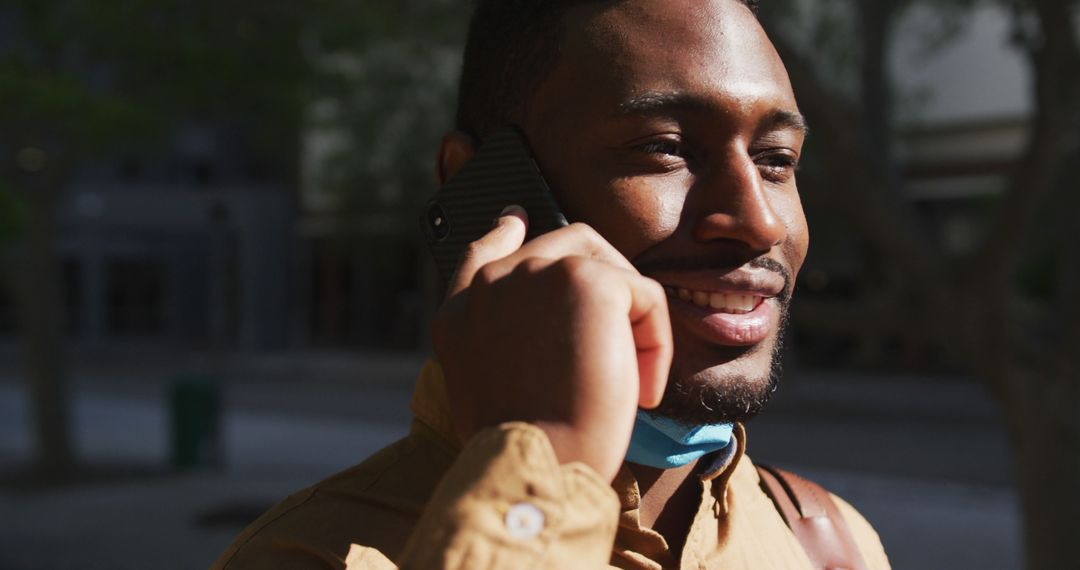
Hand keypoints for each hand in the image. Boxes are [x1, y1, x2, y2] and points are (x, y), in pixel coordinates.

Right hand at [432, 206, 672, 481]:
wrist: (538, 463)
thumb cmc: (525, 448)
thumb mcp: (491, 390)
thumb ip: (505, 343)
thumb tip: (554, 327)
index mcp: (461, 313)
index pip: (484, 254)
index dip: (504, 233)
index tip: (514, 219)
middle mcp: (493, 284)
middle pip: (565, 245)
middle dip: (606, 282)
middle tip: (627, 335)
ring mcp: (537, 273)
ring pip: (610, 269)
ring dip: (630, 324)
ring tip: (629, 383)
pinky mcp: (587, 281)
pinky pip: (645, 297)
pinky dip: (655, 346)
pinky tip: (641, 391)